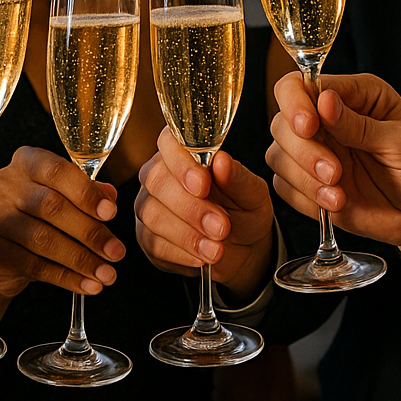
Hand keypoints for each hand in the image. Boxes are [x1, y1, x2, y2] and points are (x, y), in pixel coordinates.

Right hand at [0, 146, 125, 297]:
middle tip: (116, 252)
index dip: (86, 192)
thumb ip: (86, 191)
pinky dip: (66, 278)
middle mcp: (4, 185)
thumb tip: (110, 196)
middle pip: (50, 206)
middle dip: (89, 232)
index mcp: (26, 163)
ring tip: (107, 274)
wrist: (4, 248)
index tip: (111, 213)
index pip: (56, 171)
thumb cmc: (40, 214)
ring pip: (42, 239)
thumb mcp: (64, 196)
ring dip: (81, 260)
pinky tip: (88, 285)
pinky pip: (34, 266)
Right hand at [135, 128, 275, 298]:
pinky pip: (154, 244)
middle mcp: (160, 174)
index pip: (168, 143)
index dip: (181, 162)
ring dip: (188, 234)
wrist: (244, 249)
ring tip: (217, 248)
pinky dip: (182, 253)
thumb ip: (238, 178)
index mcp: (185, 152)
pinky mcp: (147, 238)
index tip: (203, 183)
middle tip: (221, 226)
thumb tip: (222, 161)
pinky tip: (203, 257)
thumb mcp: (252, 194)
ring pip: (154, 214)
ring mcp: (149, 206)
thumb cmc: (244, 210)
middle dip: (191, 207)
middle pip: (157, 181)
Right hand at [267, 71, 400, 249]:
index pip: (301, 85)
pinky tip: (335, 203)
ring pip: (277, 155)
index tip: (309, 126)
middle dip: (303, 151)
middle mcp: (327, 120)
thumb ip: (360, 124)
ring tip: (339, 194)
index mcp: (352, 95)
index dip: (296, 103)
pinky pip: (284, 187)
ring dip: (304, 178)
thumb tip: (324, 101)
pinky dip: (305, 198)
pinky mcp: (309, 184)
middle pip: (282, 122)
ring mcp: (316, 152)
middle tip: (334, 172)